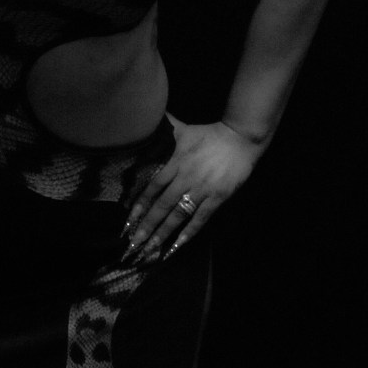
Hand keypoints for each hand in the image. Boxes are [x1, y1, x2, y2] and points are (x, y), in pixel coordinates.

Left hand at [122, 116, 261, 262]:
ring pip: (178, 215)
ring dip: (163, 233)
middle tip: (132, 243)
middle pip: (162, 205)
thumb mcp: (183, 129)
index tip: (127, 219)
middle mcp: (185, 177)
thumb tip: (145, 117)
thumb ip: (164, 127)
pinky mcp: (217, 198)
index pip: (153, 186)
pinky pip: (200, 219)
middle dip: (146, 225)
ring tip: (149, 250)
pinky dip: (188, 233)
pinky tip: (177, 246)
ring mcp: (201, 189)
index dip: (139, 203)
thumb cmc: (208, 134)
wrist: (240, 139)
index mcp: (175, 162)